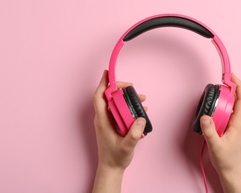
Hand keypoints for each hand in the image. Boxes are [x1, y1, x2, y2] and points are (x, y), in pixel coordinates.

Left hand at [92, 70, 146, 192]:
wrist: (111, 168)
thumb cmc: (115, 158)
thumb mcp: (127, 146)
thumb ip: (134, 133)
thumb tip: (141, 118)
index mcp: (103, 120)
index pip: (99, 98)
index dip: (102, 84)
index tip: (107, 73)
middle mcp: (104, 118)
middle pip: (108, 97)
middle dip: (119, 89)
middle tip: (131, 86)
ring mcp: (108, 121)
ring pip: (116, 103)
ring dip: (127, 98)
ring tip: (141, 98)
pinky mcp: (113, 124)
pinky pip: (120, 111)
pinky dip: (129, 107)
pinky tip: (140, 109)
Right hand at [200, 73, 240, 192]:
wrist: (231, 171)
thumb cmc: (226, 160)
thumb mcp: (215, 145)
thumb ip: (209, 131)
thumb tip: (205, 117)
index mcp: (239, 123)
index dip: (238, 85)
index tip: (231, 76)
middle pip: (238, 99)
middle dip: (230, 88)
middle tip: (220, 82)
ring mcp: (238, 124)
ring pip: (234, 105)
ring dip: (226, 97)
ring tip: (217, 92)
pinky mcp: (234, 127)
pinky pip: (230, 111)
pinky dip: (224, 105)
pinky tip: (216, 107)